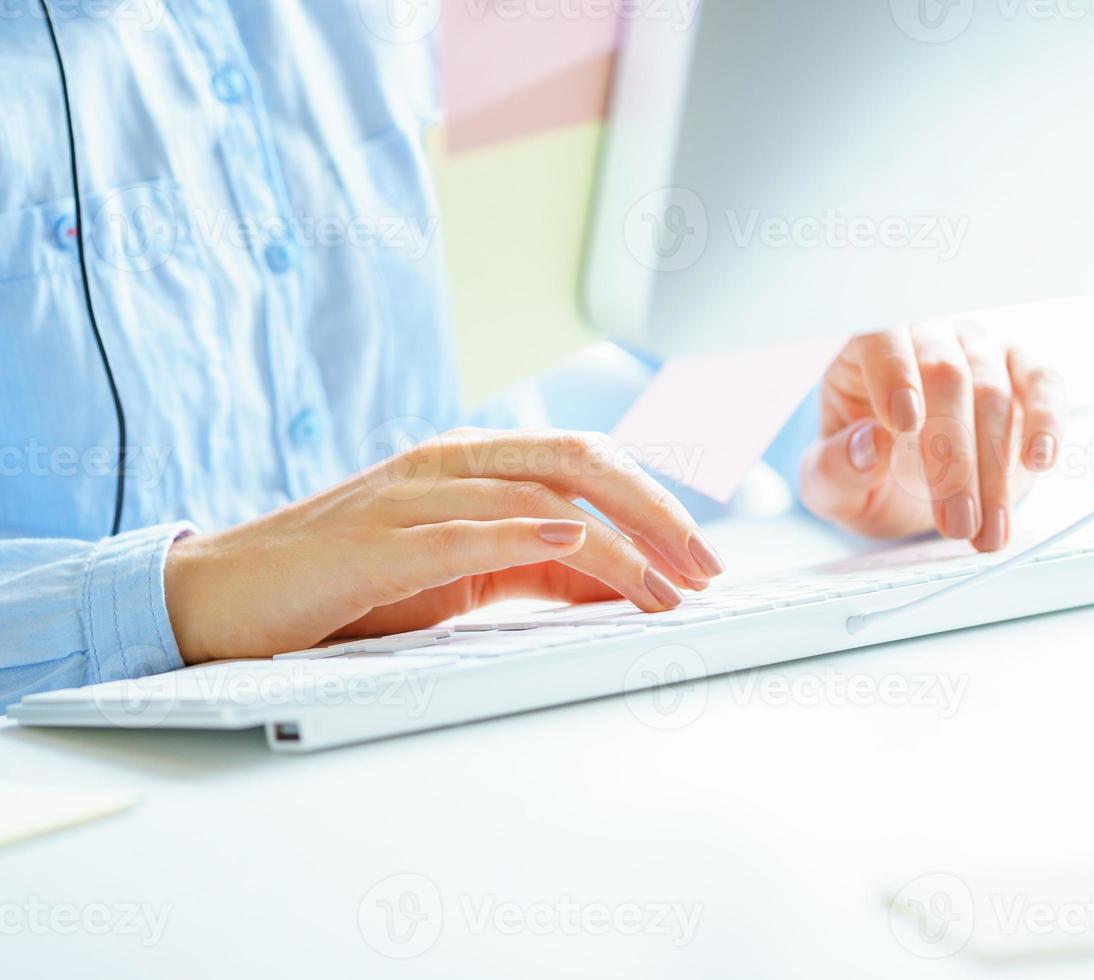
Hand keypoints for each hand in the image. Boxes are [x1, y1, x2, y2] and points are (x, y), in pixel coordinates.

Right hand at [163, 428, 725, 662]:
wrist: (225, 597)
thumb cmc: (347, 584)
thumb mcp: (462, 574)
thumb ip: (536, 571)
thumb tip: (624, 583)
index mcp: (474, 463)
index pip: (589, 462)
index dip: (657, 503)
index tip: (705, 556)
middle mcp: (449, 465)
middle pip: (579, 464)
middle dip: (656, 513)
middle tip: (706, 568)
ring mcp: (410, 497)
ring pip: (535, 499)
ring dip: (613, 544)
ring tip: (664, 585)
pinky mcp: (373, 542)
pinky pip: (459, 529)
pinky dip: (521, 534)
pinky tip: (572, 545)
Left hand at [800, 321, 1064, 550]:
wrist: (909, 488)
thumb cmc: (865, 472)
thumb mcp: (831, 484)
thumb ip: (837, 467)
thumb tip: (868, 444)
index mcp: (867, 351)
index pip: (880, 338)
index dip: (894, 375)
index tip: (903, 425)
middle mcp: (928, 337)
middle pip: (945, 374)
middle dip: (952, 456)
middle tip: (955, 524)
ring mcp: (980, 352)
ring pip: (994, 390)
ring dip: (994, 468)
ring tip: (986, 531)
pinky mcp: (1025, 375)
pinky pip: (1044, 385)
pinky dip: (1046, 422)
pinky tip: (1039, 461)